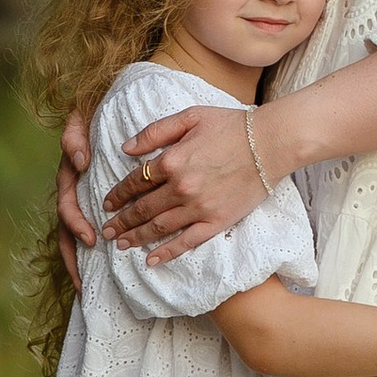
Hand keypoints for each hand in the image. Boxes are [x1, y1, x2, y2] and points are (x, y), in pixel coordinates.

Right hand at [55, 112, 95, 291]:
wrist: (100, 108)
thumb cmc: (92, 114)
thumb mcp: (80, 120)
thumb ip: (75, 137)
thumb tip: (80, 162)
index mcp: (69, 177)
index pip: (67, 206)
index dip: (76, 224)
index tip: (91, 238)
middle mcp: (72, 193)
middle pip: (65, 232)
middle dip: (73, 257)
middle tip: (84, 278)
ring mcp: (81, 200)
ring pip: (73, 238)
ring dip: (77, 262)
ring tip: (85, 288)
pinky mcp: (92, 205)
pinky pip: (88, 232)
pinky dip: (91, 254)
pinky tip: (101, 273)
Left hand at [100, 104, 262, 261]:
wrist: (271, 143)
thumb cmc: (231, 125)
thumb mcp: (190, 116)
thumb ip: (155, 131)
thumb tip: (126, 148)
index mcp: (171, 161)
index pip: (134, 182)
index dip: (117, 194)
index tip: (107, 203)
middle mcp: (180, 188)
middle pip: (141, 209)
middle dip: (120, 221)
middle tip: (106, 231)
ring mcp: (198, 207)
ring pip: (158, 228)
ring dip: (136, 237)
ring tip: (120, 245)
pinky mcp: (217, 221)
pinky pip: (187, 242)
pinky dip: (167, 253)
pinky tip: (152, 260)